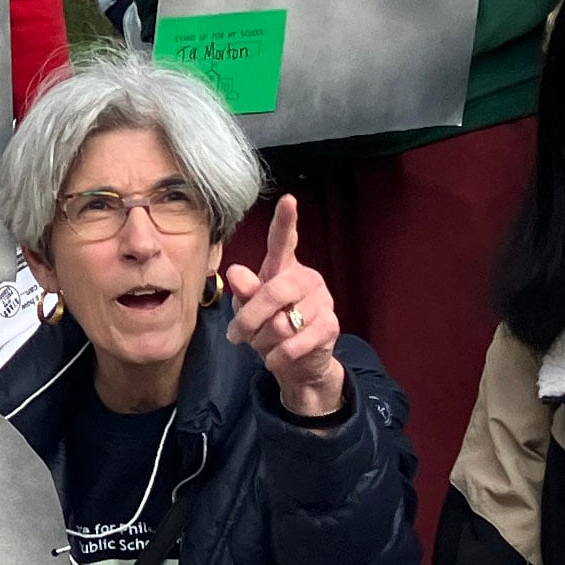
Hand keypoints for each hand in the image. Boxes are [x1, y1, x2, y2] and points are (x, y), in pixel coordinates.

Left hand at [223, 196, 344, 417]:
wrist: (298, 364)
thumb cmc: (269, 327)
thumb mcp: (249, 310)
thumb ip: (244, 293)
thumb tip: (236, 273)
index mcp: (284, 268)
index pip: (283, 241)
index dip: (285, 221)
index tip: (288, 200)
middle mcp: (307, 278)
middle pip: (275, 292)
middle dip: (249, 318)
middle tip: (234, 336)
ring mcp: (322, 301)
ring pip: (281, 323)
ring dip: (262, 342)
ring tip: (263, 345)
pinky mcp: (330, 327)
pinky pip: (294, 344)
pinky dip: (276, 357)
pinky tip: (275, 358)